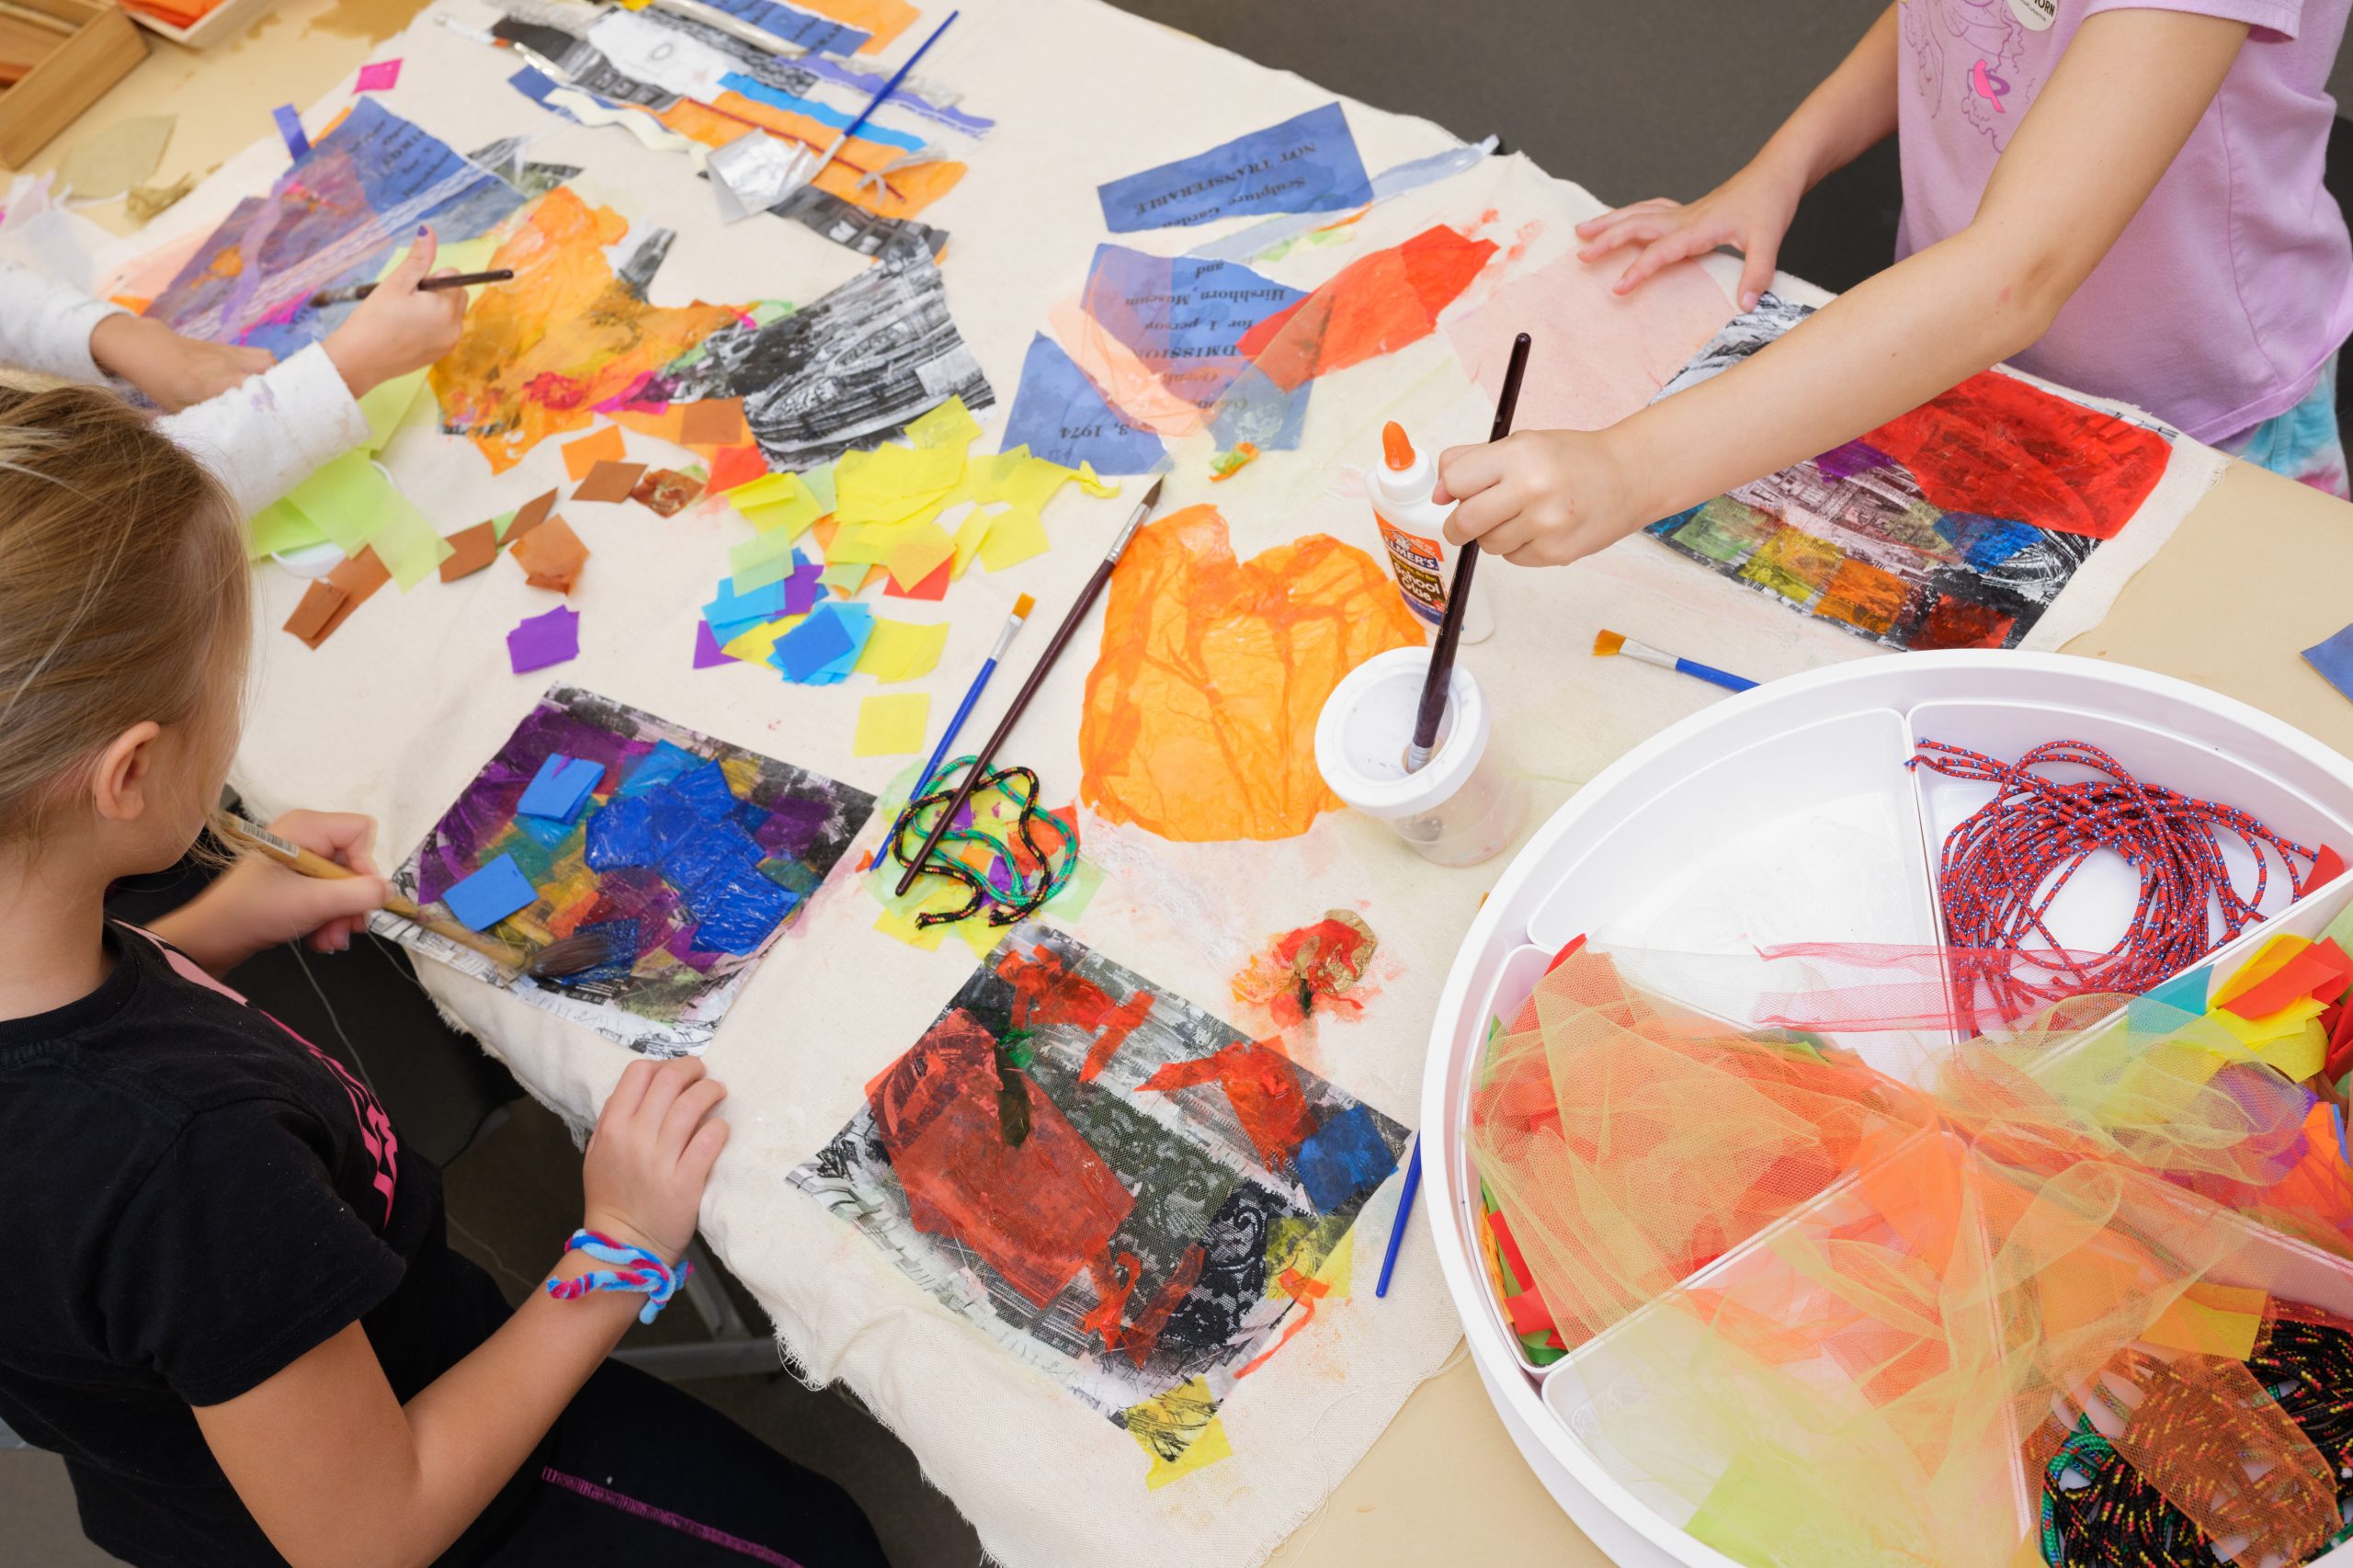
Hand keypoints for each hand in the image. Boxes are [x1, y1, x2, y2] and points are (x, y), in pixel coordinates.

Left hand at [89, 314, 273, 411]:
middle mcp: (228, 367)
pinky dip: (269, 369)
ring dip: (277, 380)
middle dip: (278, 398)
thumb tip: (226, 439)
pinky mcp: (234, 349)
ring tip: (274, 398)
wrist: (148, 347)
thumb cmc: (160, 382)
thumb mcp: (177, 409)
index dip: (267, 411)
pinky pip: (262, 357)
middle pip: (269, 379)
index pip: (252, 396)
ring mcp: (233, 355)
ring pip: (270, 364)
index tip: (273, 427)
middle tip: (277, 416)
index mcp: (212, 384)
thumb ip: (205, 421)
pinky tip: (265, 382)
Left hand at [152, 811, 386, 972]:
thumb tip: (392, 891)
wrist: (212, 938)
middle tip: (345, 930)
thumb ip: (359, 895)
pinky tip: (318, 937)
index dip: (365, 865)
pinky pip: (328, 893)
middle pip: (355, 862)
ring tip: (329, 940)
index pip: (361, 832)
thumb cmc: (254, 911)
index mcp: (306, 826)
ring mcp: (301, 859)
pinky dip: (328, 917)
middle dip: (353, 901)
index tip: (355, 896)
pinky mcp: (295, 880)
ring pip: (344, 883)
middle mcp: (306, 836)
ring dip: (342, 915)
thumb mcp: (313, 903)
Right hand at [322, 226, 468, 398]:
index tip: (410, 289)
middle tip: (405, 302)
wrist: (359, 360)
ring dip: (433, 308)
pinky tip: (406, 330)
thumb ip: (418, 258)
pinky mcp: (441, 354)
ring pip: (450, 312)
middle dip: (435, 291)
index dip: (429, 277)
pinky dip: (430, 324)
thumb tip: (429, 230)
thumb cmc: (374, 319)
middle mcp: (455, 327)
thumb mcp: (396, 283)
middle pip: (456, 293)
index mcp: (446, 307)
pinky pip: (444, 329)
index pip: (453, 276)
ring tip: (404, 317)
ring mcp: (449, 343)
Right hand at [581, 1058, 729, 1263]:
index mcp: (612, 1127)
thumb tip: (643, 1086)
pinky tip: (720, 1128)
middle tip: (704, 1076)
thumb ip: (614, 1117)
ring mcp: (660, 1160)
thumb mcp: (598, 1152)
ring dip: (711, 1091)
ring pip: (692, 1104)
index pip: (638, 1072)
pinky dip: (719, 1127)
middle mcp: (634, 1138)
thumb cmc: (612, 1196)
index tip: (677, 1074)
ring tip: (718, 1093)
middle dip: (693, 1070)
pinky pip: (709, 1140)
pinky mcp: (685, 1182)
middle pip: (669, 1080)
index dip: (663, 1064)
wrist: (623, 1245)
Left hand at [1435, 428, 1650, 568]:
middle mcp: (1531, 489)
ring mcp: (1545, 525)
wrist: (1628, 478)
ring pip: (1488, 544)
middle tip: (1467, 521)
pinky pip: (1513, 559)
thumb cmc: (1572, 459)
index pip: (1455, 481)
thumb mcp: (1522, 443)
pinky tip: (1542, 529)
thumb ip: (1473, 461)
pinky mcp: (1555, 553)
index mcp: (1518, 455)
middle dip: (1458, 525)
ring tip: (1523, 515)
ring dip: (1494, 534)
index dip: (1452, 489)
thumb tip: (1437, 493)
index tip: (1457, 493)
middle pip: (1464, 521)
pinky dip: (1519, 548)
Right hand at [1574, 158, 1806, 310]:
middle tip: (1581, 255)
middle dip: (1607, 240)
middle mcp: (1685, 217)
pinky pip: (1651, 210)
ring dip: (1609, 222)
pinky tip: (1621, 219)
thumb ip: (1757, 274)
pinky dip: (1630, 214)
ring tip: (1582, 230)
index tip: (1618, 288)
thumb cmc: (1771, 202)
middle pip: (1636, 225)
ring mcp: (1684, 212)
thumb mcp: (1769, 241)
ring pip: (1638, 213)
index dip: (1638, 270)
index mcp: (1699, 227)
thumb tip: (1745, 306)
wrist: (1776, 173)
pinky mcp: (1688, 211)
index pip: (1661, 250)